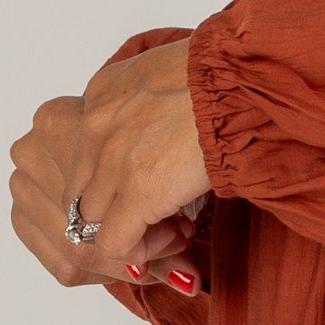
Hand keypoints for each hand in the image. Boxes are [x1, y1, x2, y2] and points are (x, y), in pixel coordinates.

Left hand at [10, 41, 212, 294]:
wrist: (244, 82)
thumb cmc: (224, 78)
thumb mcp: (167, 73)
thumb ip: (147, 103)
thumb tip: (160, 133)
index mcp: (100, 94)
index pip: (83, 157)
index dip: (115, 183)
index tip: (156, 184)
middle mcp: (94, 124)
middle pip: (80, 192)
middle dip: (116, 212)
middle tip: (165, 214)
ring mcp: (111, 159)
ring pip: (91, 221)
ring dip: (132, 232)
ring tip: (175, 227)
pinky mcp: (137, 190)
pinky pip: (115, 244)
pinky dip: (141, 251)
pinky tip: (177, 235)